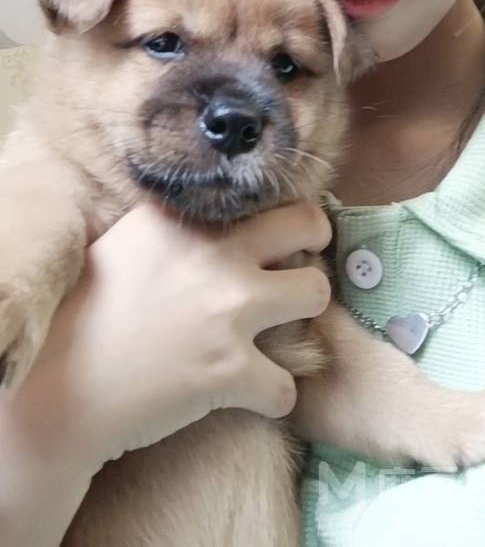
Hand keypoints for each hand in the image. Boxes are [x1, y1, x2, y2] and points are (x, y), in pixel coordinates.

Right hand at [26, 199, 332, 472]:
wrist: (61, 385)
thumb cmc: (87, 314)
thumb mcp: (131, 243)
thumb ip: (179, 227)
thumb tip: (218, 223)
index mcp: (187, 218)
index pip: (264, 197)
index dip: (281, 217)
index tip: (281, 235)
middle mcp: (216, 253)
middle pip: (308, 224)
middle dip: (316, 244)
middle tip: (303, 267)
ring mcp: (229, 311)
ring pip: (316, 293)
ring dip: (305, 316)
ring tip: (281, 331)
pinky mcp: (231, 371)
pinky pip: (288, 385)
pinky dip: (275, 395)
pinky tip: (254, 393)